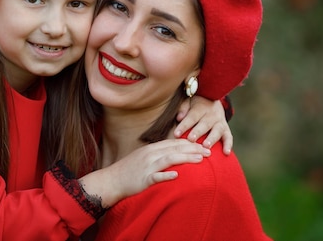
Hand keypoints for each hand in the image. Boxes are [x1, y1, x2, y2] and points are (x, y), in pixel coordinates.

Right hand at [78, 140, 210, 207]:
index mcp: (152, 149)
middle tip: (209, 151)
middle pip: (175, 149)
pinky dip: (166, 175)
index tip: (204, 145)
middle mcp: (150, 154)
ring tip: (200, 160)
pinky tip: (177, 176)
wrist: (112, 179)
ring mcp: (147, 166)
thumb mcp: (144, 157)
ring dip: (186, 158)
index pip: (174, 143)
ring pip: (169, 159)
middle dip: (193, 149)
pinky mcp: (143, 179)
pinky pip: (156, 176)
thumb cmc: (129, 170)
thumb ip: (158, 154)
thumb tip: (173, 153)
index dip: (190, 143)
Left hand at [174, 96, 232, 154]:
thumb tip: (179, 117)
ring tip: (206, 146)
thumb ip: (183, 108)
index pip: (192, 117)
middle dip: (198, 132)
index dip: (184, 125)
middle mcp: (212, 115)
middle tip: (191, 139)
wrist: (213, 98)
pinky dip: (228, 145)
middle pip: (204, 124)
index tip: (176, 134)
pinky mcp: (226, 129)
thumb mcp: (188, 101)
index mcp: (201, 108)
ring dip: (212, 138)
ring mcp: (220, 122)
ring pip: (217, 130)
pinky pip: (229, 137)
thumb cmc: (195, 104)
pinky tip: (226, 153)